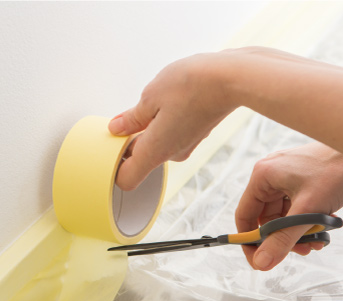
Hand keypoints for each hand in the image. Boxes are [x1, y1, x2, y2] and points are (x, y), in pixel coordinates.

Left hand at [109, 52, 238, 189]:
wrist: (234, 78)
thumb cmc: (194, 85)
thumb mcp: (150, 97)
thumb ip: (131, 117)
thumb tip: (117, 128)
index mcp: (155, 151)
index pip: (126, 180)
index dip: (113, 168)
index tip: (108, 150)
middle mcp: (172, 154)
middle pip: (140, 159)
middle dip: (130, 140)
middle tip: (127, 116)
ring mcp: (186, 145)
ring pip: (157, 143)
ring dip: (148, 127)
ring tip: (152, 102)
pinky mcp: (196, 133)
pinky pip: (171, 133)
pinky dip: (165, 121)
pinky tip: (169, 100)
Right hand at [235, 142, 342, 270]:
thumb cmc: (339, 171)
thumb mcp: (308, 211)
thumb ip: (283, 239)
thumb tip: (262, 263)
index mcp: (264, 176)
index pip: (245, 216)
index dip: (250, 241)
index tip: (260, 261)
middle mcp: (272, 176)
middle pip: (267, 219)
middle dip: (282, 238)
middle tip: (300, 251)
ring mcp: (288, 179)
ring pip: (284, 217)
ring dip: (298, 233)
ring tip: (317, 242)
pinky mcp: (304, 182)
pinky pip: (298, 209)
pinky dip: (308, 223)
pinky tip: (323, 231)